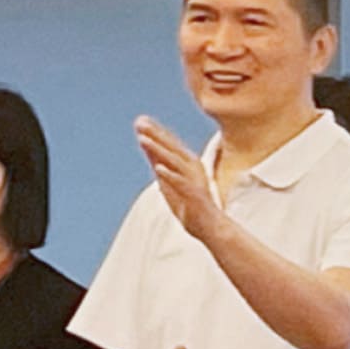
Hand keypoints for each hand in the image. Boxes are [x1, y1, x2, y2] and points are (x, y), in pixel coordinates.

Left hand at [133, 117, 228, 241]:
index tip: (140, 120)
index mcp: (187, 163)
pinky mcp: (195, 194)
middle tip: (141, 122)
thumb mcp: (168, 181)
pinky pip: (181, 182)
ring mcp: (194, 180)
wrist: (209, 227)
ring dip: (159, 149)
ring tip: (143, 140)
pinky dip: (170, 174)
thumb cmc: (189, 204)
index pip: (169, 144)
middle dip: (156, 134)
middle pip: (171, 148)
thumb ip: (158, 163)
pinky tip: (158, 168)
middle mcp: (192, 168)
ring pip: (174, 161)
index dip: (155, 132)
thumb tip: (145, 144)